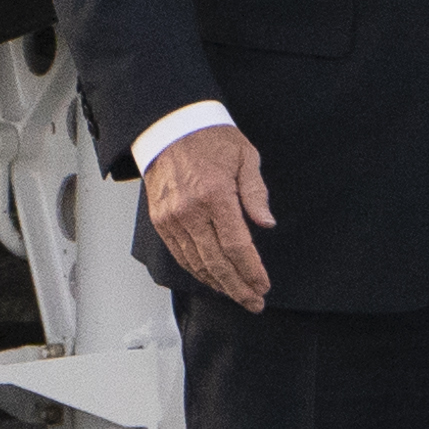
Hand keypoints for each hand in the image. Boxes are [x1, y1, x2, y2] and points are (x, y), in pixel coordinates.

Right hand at [145, 123, 275, 310]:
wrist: (171, 127)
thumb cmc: (212, 138)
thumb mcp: (245, 156)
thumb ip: (256, 193)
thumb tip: (267, 224)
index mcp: (215, 194)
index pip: (236, 245)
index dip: (251, 270)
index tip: (263, 285)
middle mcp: (190, 211)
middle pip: (216, 262)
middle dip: (237, 286)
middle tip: (253, 301)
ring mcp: (172, 218)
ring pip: (196, 263)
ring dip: (218, 283)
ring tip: (237, 294)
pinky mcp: (161, 221)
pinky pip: (180, 254)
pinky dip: (197, 271)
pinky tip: (212, 279)